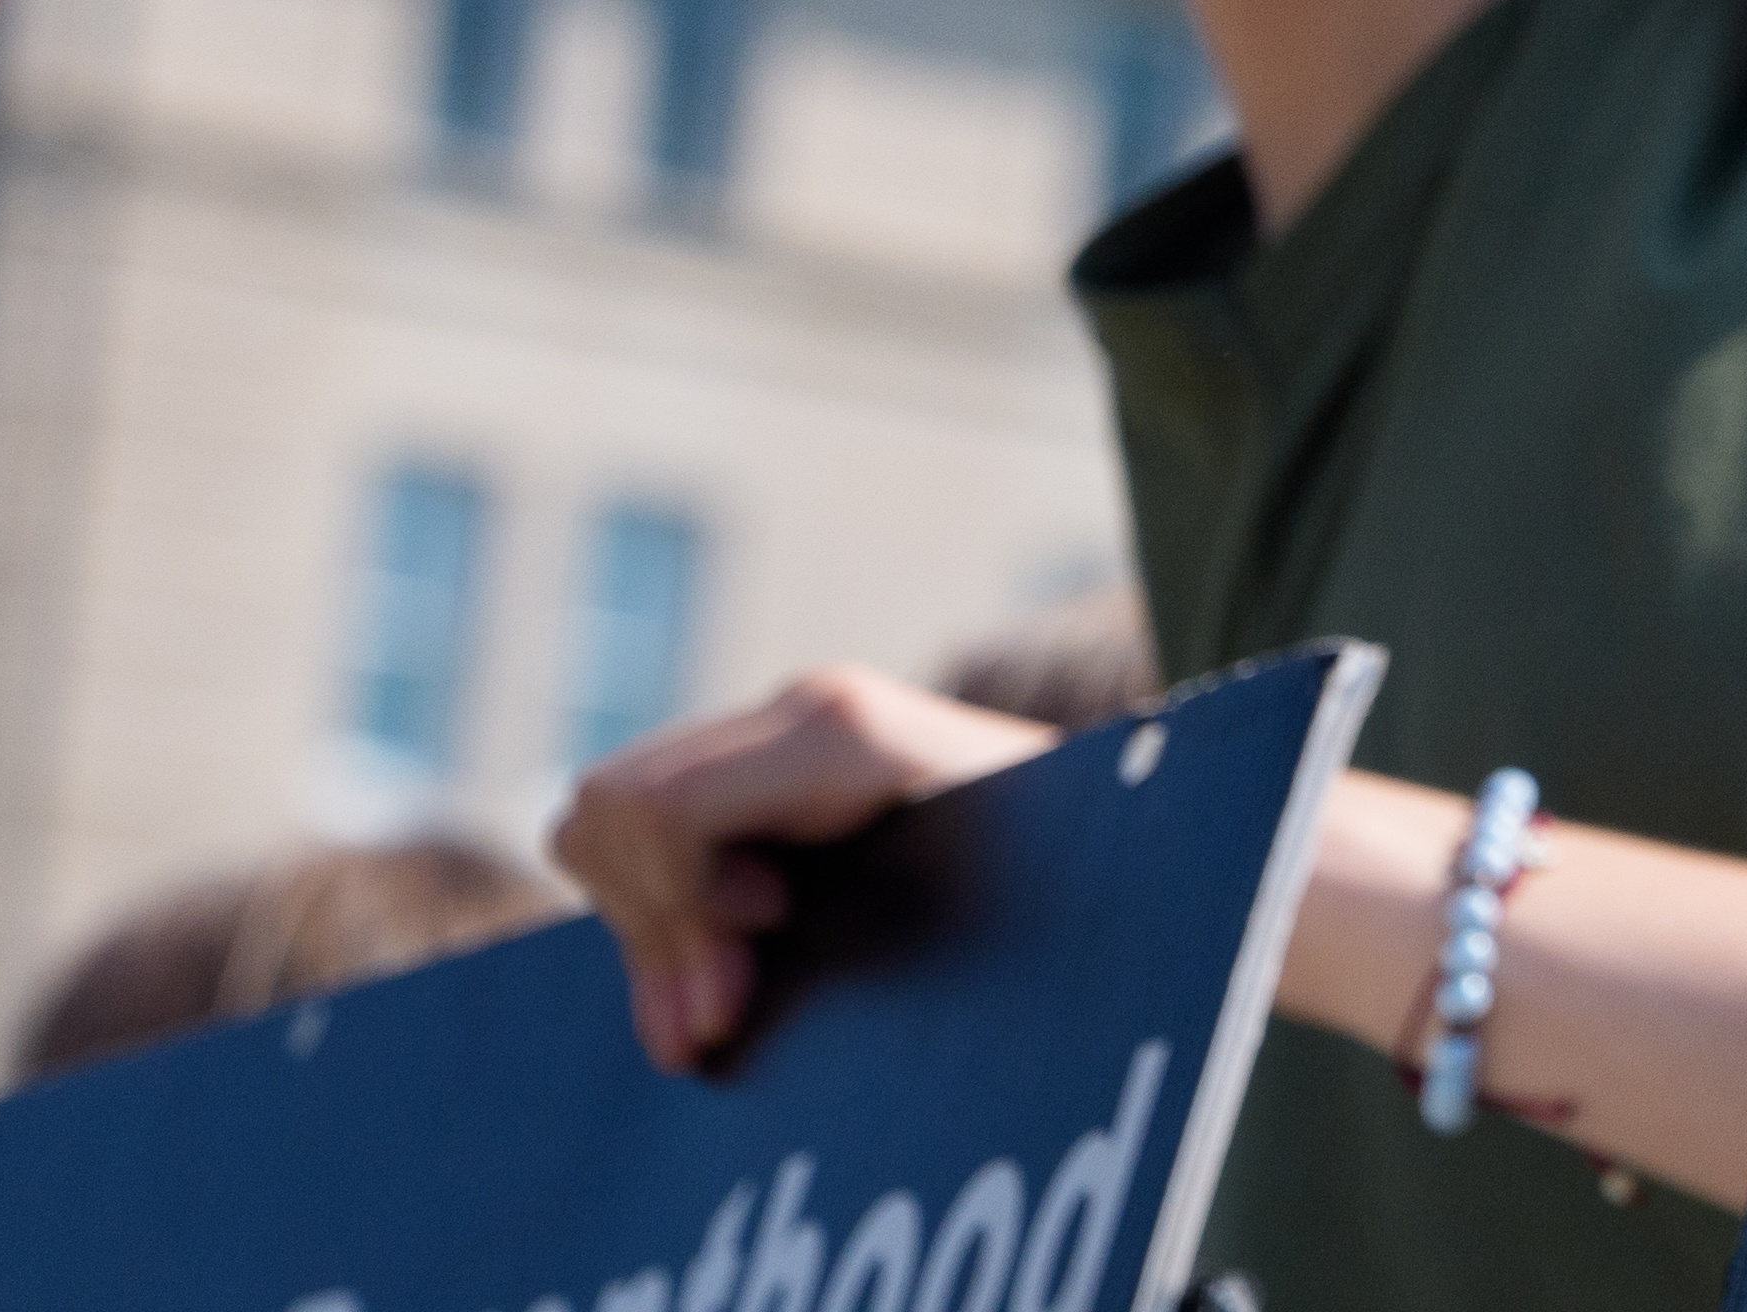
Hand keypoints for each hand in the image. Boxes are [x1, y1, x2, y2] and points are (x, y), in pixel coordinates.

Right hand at [552, 670, 1049, 1076]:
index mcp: (849, 729)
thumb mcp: (963, 913)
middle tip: (730, 1000)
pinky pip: (641, 816)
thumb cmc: (1067, 880)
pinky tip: (738, 934)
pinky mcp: (775, 761)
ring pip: (609, 809)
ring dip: (648, 908)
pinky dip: (657, 894)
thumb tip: (683, 1038)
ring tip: (734, 968)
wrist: (1137, 832)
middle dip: (652, 922)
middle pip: (615, 807)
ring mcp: (788, 724)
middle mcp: (808, 707)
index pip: (660, 807)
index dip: (677, 911)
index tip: (741, 984)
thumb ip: (818, 956)